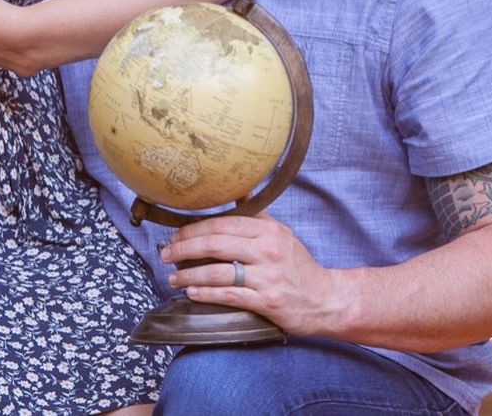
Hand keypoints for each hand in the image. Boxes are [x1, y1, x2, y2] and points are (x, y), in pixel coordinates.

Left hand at [161, 213, 340, 336]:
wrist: (325, 299)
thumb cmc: (299, 266)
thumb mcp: (281, 233)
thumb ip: (257, 215)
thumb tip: (238, 191)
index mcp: (267, 231)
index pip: (221, 224)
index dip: (193, 229)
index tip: (176, 235)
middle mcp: (267, 250)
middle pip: (215, 244)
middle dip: (184, 248)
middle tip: (166, 253)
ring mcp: (267, 276)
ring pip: (218, 271)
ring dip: (189, 274)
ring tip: (172, 277)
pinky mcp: (267, 301)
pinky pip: (229, 295)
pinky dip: (206, 293)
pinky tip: (191, 292)